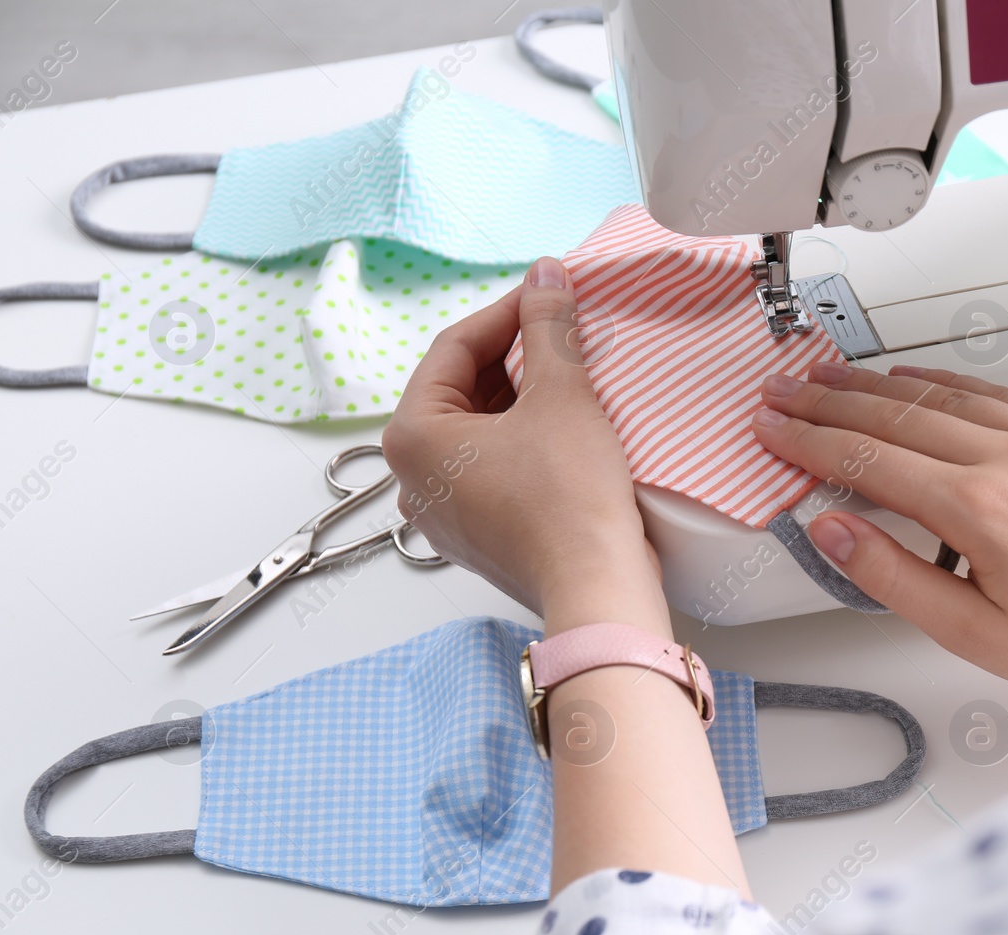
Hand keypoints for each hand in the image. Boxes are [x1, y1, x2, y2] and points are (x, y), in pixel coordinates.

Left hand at [381, 258, 669, 636]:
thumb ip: (549, 326)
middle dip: (512, 356)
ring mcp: (442, 515)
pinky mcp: (476, 538)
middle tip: (561, 329)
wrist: (596, 586)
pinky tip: (562, 426)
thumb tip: (546, 275)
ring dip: (519, 398)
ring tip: (568, 373)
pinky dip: (520, 441)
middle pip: (460, 390)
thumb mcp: (562, 395)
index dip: (507, 312)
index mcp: (411, 436)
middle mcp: (412, 478)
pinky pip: (489, 470)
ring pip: (476, 432)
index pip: (455, 348)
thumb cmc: (569, 494)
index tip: (548, 292)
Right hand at [750, 362, 1007, 707]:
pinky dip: (948, 383)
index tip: (775, 427)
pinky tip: (917, 379)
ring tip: (834, 377)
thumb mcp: (967, 632)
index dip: (810, 440)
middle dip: (831, 401)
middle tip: (787, 391)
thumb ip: (891, 575)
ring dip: (881, 383)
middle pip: (898, 415)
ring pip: (946, 394)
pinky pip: (999, 393)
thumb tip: (834, 528)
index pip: (870, 459)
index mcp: (981, 510)